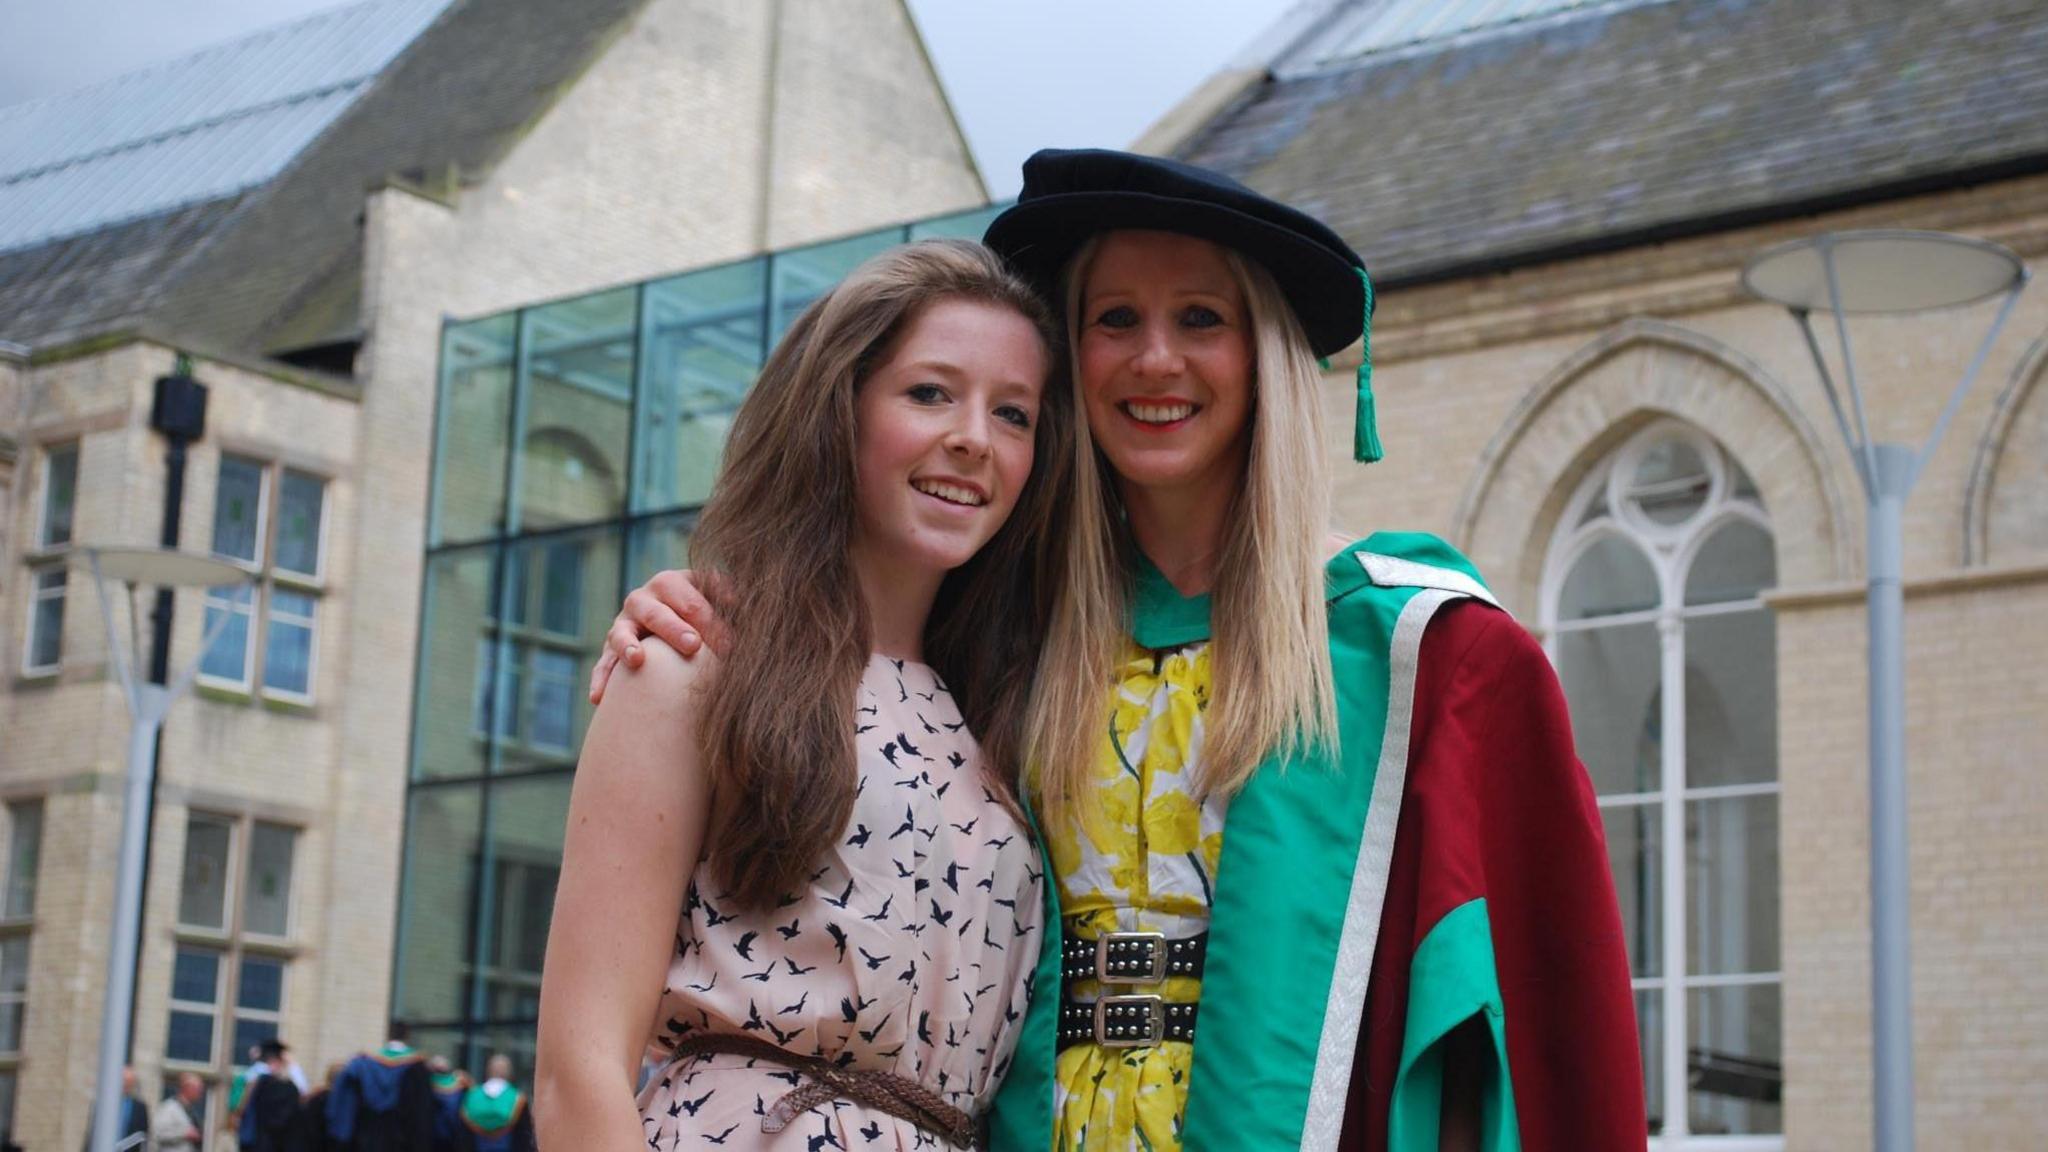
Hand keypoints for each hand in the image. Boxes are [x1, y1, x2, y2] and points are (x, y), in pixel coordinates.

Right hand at [587, 568, 728, 703]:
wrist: (675, 620)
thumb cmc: (705, 611)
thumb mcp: (716, 595)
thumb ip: (726, 594)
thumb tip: (736, 600)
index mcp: (670, 583)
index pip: (689, 599)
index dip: (709, 619)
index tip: (728, 643)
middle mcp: (642, 599)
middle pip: (656, 612)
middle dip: (674, 628)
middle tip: (693, 645)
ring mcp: (623, 623)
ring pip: (621, 633)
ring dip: (629, 646)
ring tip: (637, 660)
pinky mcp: (611, 648)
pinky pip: (603, 663)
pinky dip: (601, 678)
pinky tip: (598, 697)